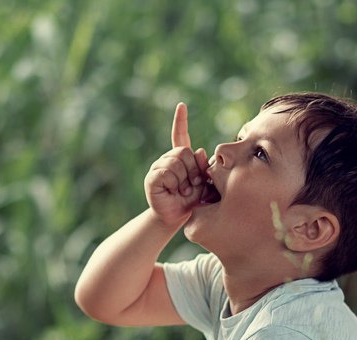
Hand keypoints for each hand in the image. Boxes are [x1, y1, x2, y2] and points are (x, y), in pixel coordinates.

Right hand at [144, 102, 208, 228]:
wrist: (177, 217)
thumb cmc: (192, 201)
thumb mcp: (204, 183)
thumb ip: (204, 167)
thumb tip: (200, 151)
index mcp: (180, 158)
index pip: (180, 135)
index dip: (180, 121)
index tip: (182, 106)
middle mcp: (167, 159)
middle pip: (184, 152)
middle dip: (193, 170)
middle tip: (192, 185)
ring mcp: (158, 167)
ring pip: (176, 162)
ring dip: (184, 179)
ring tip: (183, 190)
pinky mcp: (152, 177)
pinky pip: (167, 172)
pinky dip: (174, 183)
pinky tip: (174, 191)